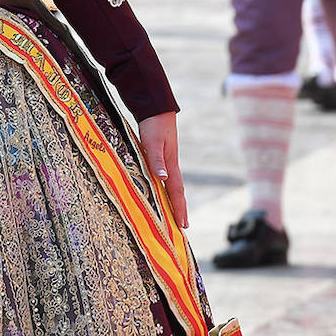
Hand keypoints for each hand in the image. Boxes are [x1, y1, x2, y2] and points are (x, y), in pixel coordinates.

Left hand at [138, 111, 187, 228]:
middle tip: (183, 227)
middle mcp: (170, 165)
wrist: (155, 108)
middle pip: (176, 191)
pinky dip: (164, 188)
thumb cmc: (153, 125)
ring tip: (174, 215)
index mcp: (170, 164)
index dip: (179, 208)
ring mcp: (166, 160)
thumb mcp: (152, 142)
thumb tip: (163, 178)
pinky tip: (161, 191)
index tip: (183, 225)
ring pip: (171, 185)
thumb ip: (156, 160)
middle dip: (180, 209)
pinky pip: (163, 177)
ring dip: (173, 200)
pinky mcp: (160, 155)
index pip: (175, 191)